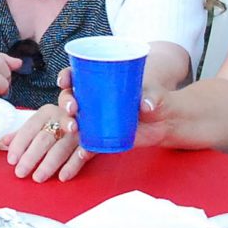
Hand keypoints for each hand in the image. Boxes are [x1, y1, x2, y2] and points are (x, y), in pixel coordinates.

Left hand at [8, 104, 88, 181]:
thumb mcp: (42, 122)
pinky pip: (81, 155)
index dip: (19, 144)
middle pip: (44, 139)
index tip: (11, 160)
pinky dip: (72, 166)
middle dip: (31, 157)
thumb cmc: (62, 121)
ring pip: (61, 149)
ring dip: (49, 165)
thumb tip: (4, 142)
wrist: (92, 113)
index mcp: (47, 113)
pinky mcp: (91, 141)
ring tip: (38, 177)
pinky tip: (62, 176)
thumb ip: (23, 132)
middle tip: (20, 172)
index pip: (29, 128)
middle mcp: (62, 119)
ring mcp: (78, 130)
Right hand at [52, 67, 171, 152]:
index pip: (75, 76)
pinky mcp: (100, 136)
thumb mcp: (154, 94)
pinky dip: (82, 147)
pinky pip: (85, 142)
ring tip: (74, 128)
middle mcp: (92, 99)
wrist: (163, 121)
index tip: (65, 81)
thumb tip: (146, 104)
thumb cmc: (155, 99)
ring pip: (72, 119)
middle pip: (69, 98)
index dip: (65, 77)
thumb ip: (151, 96)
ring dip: (67, 123)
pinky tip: (82, 151)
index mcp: (99, 82)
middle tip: (73, 108)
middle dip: (65, 101)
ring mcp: (94, 119)